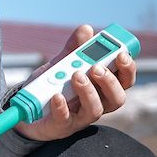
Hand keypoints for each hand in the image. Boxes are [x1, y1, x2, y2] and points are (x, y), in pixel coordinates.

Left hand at [16, 24, 136, 139]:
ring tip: (76, 75)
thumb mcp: (63, 64)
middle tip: (96, 67)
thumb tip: (86, 29)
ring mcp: (80, 118)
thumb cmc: (53, 87)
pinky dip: (62, 107)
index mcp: (102, 88)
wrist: (28, 109)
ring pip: (95, 110)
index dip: (128, 69)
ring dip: (89, 91)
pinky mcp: (62, 127)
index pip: (124, 81)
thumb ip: (74, 48)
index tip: (122, 54)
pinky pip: (65, 119)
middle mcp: (96, 104)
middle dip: (110, 81)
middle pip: (116, 98)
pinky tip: (57, 95)